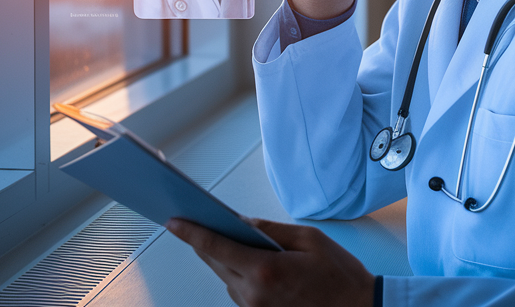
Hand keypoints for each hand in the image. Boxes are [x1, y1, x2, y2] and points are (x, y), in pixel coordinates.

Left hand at [166, 217, 375, 306]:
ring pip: (225, 278)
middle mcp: (253, 293)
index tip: (174, 222)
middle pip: (215, 262)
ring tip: (232, 240)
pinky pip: (239, 291)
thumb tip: (243, 223)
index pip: (216, 246)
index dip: (191, 232)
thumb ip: (270, 229)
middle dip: (205, 241)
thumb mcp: (309, 239)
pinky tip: (250, 261)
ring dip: (224, 258)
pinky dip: (238, 274)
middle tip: (197, 221)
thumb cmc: (340, 276)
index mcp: (265, 270)